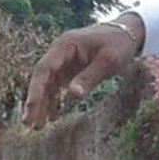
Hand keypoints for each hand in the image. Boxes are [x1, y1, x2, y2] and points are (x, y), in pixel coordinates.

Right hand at [22, 15, 142, 127]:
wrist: (128, 33)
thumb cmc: (119, 43)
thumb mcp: (109, 60)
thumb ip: (90, 77)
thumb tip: (72, 95)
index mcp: (65, 46)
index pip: (44, 69)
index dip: (35, 89)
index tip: (31, 108)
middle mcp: (59, 54)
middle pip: (41, 79)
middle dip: (35, 101)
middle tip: (30, 123)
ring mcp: (63, 63)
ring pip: (47, 85)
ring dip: (42, 104)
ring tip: (38, 126)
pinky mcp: (69, 71)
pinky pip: (57, 87)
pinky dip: (54, 101)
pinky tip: (52, 117)